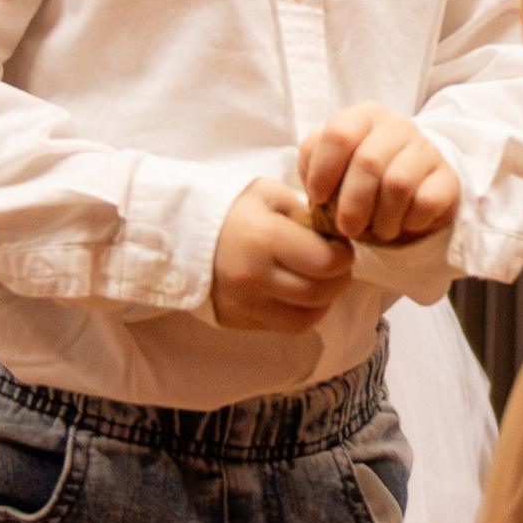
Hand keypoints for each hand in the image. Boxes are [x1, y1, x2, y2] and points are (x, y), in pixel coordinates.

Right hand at [212, 179, 353, 332]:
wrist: (179, 233)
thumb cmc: (229, 208)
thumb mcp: (269, 195)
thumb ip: (304, 214)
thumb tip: (333, 235)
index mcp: (264, 239)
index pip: (326, 261)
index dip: (344, 255)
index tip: (340, 245)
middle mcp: (255, 277)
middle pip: (320, 292)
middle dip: (339, 278)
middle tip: (336, 263)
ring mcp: (245, 304)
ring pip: (306, 318)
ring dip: (324, 300)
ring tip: (320, 280)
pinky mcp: (238, 320)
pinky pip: (284, 327)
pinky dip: (302, 314)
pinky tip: (300, 295)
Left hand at [299, 102, 461, 245]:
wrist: (411, 190)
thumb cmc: (361, 178)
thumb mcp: (331, 165)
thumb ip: (313, 161)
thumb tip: (312, 177)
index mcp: (364, 116)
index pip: (338, 134)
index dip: (323, 171)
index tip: (318, 198)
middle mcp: (397, 126)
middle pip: (368, 162)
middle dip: (352, 204)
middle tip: (347, 228)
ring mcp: (426, 149)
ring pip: (398, 184)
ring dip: (382, 218)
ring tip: (378, 229)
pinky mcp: (447, 176)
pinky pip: (426, 201)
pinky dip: (410, 221)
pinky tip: (404, 223)